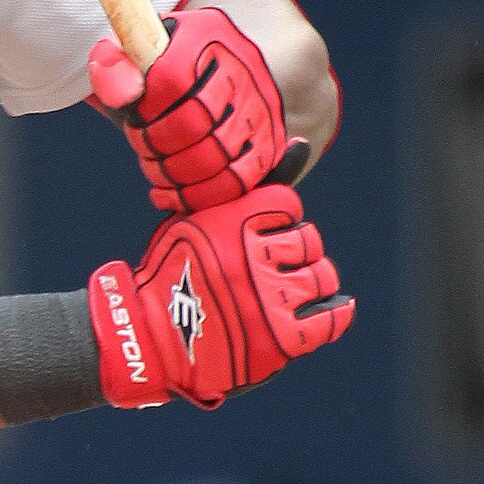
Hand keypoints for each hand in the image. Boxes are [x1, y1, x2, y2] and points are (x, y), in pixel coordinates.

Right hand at [88, 187, 352, 409]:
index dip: (277, 222)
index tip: (258, 237)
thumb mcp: (202, 218)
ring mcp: (267, 300)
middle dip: (293, 254)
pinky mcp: (277, 340)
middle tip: (270, 270)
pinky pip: (328, 320)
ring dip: (310, 283)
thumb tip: (304, 143)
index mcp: (232, 221)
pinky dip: (335, 314)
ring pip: (321, 278)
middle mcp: (251, 257)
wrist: (149, 339)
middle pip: (308, 242)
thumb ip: (252, 184)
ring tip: (288, 292)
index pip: (288, 206)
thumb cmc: (177, 273)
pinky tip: (332, 308)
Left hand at [90, 7, 295, 213]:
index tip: (136, 118)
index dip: (144, 111)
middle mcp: (243, 66)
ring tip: (158, 167)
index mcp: (206, 34)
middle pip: (193, 125)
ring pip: (215, 159)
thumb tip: (122, 93)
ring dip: (174, 174)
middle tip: (145, 146)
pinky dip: (199, 196)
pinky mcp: (270, 145)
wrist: (220, 76)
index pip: (170, 79)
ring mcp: (261, 107)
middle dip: (156, 145)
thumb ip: (115, 66)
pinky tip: (174, 192)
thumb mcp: (135, 57)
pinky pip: (238, 182)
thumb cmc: (164, 72)